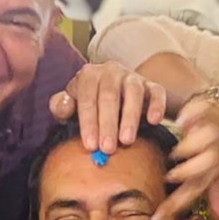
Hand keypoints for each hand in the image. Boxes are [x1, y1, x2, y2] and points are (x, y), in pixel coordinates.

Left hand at [49, 61, 165, 153]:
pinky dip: (157, 105)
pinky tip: (154, 121)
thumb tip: (65, 105)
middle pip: (109, 96)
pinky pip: (157, 91)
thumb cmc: (88, 104)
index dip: (88, 122)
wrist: (113, 94)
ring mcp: (132, 77)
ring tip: (127, 140)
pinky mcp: (151, 85)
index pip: (87, 98)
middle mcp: (110, 71)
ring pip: (133, 92)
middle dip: (108, 124)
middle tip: (107, 148)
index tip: (90, 145)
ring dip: (130, 117)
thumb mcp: (71, 105)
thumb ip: (61, 106)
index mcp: (88, 75)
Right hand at [152, 97, 218, 219]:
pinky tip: (180, 121)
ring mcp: (209, 131)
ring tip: (175, 152)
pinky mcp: (204, 111)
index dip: (175, 206)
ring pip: (204, 139)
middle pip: (206, 164)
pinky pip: (198, 112)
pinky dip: (190, 116)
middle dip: (188, 172)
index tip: (156, 218)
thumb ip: (216, 199)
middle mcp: (212, 152)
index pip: (193, 191)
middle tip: (170, 176)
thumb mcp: (214, 174)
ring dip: (189, 147)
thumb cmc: (214, 149)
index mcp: (211, 170)